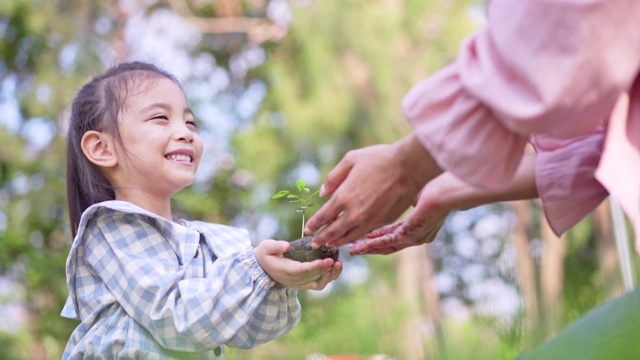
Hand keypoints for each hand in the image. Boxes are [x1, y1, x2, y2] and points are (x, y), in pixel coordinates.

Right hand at [254, 240, 342, 289]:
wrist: (263, 267)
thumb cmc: (266, 254)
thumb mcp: (266, 247)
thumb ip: (275, 246)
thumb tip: (287, 246)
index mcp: (284, 270)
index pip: (302, 271)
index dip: (315, 267)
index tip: (326, 260)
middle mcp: (293, 280)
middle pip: (312, 277)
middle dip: (325, 269)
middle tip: (335, 259)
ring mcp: (299, 284)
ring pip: (318, 284)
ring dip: (329, 276)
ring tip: (338, 264)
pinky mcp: (304, 284)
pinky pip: (319, 284)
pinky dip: (328, 277)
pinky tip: (334, 267)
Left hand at [306, 134, 440, 247]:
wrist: (409, 167)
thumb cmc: (379, 159)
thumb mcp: (351, 160)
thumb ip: (333, 177)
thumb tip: (323, 193)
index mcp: (344, 196)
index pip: (323, 217)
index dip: (314, 225)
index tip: (308, 230)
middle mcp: (355, 213)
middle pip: (333, 232)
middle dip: (322, 239)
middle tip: (314, 243)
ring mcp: (370, 220)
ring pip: (350, 237)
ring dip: (338, 242)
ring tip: (331, 244)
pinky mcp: (383, 222)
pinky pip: (365, 233)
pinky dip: (356, 237)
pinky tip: (352, 236)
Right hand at [348, 186, 448, 254]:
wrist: (452, 188)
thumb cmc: (439, 184)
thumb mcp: (419, 191)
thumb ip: (408, 197)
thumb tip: (402, 194)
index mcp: (418, 226)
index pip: (393, 233)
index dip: (376, 235)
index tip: (361, 233)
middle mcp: (417, 236)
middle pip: (388, 244)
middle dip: (367, 244)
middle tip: (352, 246)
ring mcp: (415, 237)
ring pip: (386, 246)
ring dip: (367, 247)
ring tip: (351, 249)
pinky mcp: (411, 234)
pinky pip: (388, 241)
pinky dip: (373, 243)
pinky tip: (360, 243)